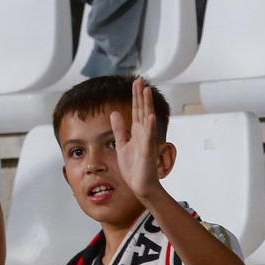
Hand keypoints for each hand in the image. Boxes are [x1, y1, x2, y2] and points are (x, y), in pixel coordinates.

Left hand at [112, 77, 162, 199]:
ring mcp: (146, 141)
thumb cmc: (133, 167)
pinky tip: (149, 116)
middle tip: (140, 79)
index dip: (136, 95)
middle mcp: (143, 133)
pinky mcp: (148, 152)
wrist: (140, 185)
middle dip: (141, 95)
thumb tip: (115, 112)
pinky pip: (148, 138)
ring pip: (146, 120)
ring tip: (146, 91)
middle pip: (142, 110)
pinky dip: (149, 127)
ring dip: (146, 105)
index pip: (136, 109)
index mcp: (136, 131)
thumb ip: (119, 129)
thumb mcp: (121, 144)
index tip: (136, 82)